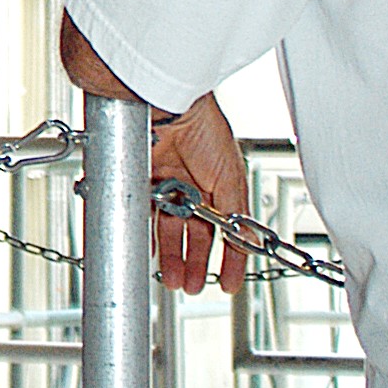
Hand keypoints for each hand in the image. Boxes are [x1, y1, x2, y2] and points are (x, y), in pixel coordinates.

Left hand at [151, 93, 249, 294]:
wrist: (166, 102)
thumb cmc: (204, 126)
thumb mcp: (231, 177)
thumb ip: (236, 214)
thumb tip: (246, 244)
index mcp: (218, 185)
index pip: (224, 231)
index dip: (228, 258)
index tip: (228, 283)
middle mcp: (191, 185)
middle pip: (192, 234)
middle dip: (194, 263)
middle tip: (192, 286)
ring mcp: (164, 182)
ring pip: (167, 229)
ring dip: (171, 256)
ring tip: (173, 280)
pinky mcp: (140, 179)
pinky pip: (142, 213)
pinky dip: (145, 234)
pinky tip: (148, 252)